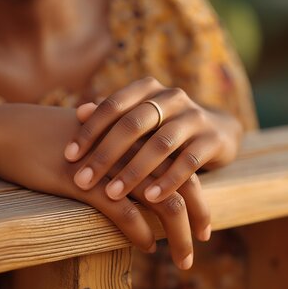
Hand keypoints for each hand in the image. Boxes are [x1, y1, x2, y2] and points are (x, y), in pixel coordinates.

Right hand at [0, 103, 205, 268]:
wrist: (11, 133)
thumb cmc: (54, 141)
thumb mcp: (96, 141)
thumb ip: (123, 154)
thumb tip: (144, 182)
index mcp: (138, 134)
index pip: (183, 165)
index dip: (198, 196)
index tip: (204, 222)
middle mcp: (133, 147)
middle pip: (182, 184)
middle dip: (198, 217)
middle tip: (204, 240)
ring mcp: (113, 165)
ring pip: (162, 203)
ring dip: (178, 235)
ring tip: (183, 258)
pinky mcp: (88, 183)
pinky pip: (126, 213)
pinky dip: (141, 233)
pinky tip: (147, 246)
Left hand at [65, 76, 241, 200]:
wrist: (218, 131)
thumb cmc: (164, 127)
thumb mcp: (140, 117)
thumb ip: (112, 114)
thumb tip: (80, 112)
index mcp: (148, 89)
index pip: (113, 105)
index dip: (89, 130)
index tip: (69, 157)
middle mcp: (172, 97)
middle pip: (133, 124)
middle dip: (105, 155)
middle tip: (82, 181)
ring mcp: (195, 117)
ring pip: (160, 144)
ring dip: (134, 172)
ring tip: (112, 195)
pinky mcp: (213, 139)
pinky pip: (189, 162)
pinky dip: (168, 181)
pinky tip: (150, 199)